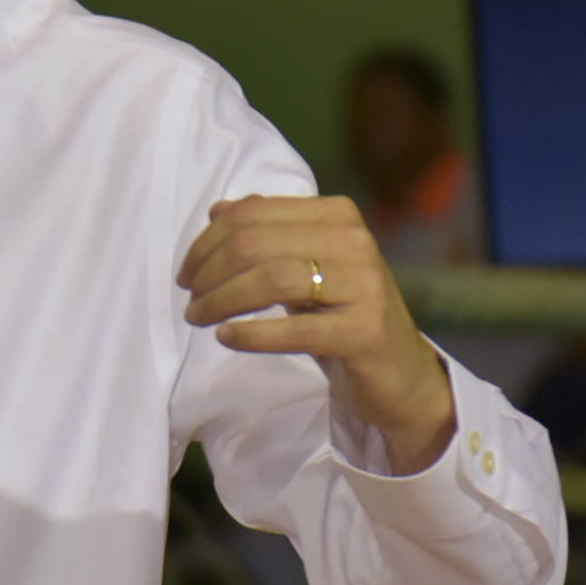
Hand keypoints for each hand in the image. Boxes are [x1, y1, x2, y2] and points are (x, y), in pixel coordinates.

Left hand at [177, 194, 454, 471]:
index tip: (187, 273)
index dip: (207, 242)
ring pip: (272, 279)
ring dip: (222, 300)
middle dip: (210, 272)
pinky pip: (296, 329)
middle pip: (255, 244)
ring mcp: (364, 285)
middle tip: (191, 300)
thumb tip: (218, 211)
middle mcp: (355, 241)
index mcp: (337, 215)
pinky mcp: (365, 331)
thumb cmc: (341, 315)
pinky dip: (252, 333)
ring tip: (199, 318)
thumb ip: (267, 234)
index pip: (252, 214)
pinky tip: (227, 337)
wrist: (398, 373)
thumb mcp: (305, 267)